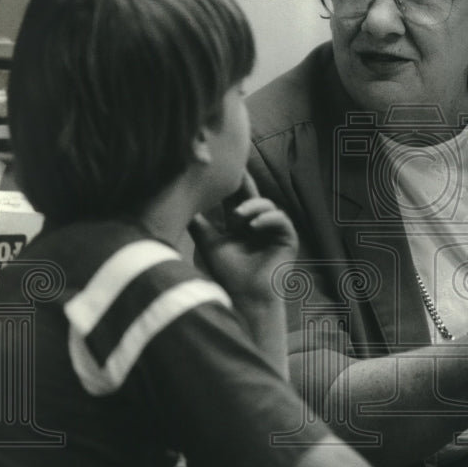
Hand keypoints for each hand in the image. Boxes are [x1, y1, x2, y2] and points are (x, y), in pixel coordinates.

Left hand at [188, 171, 298, 305]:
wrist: (246, 298)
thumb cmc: (228, 274)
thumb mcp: (209, 244)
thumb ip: (199, 225)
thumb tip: (179, 205)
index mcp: (241, 223)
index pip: (236, 197)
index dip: (230, 183)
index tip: (219, 168)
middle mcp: (258, 223)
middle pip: (253, 195)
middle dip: (245, 182)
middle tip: (237, 169)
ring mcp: (274, 230)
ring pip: (267, 205)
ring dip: (253, 207)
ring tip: (238, 216)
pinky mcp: (288, 239)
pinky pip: (281, 220)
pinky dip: (268, 219)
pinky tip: (253, 226)